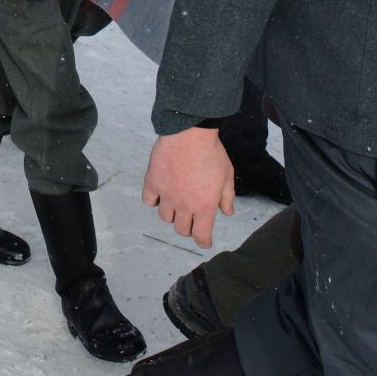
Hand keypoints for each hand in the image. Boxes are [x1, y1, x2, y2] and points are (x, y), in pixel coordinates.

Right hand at [142, 128, 234, 248]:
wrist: (190, 133)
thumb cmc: (211, 152)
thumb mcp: (227, 175)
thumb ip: (227, 197)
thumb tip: (227, 211)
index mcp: (204, 206)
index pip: (201, 236)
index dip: (204, 241)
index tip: (205, 241)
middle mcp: (184, 205)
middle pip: (182, 230)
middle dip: (188, 228)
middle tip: (191, 219)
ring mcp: (167, 195)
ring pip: (165, 217)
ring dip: (172, 215)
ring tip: (176, 204)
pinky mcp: (153, 182)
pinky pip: (149, 201)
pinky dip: (154, 201)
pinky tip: (160, 194)